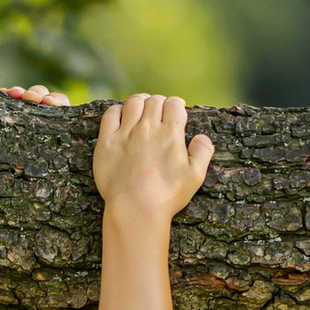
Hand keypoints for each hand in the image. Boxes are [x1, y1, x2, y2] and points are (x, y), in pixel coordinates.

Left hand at [92, 90, 212, 230]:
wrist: (135, 209)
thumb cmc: (166, 196)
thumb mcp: (195, 177)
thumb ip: (202, 153)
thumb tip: (202, 137)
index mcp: (170, 133)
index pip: (174, 104)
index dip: (176, 105)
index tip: (176, 110)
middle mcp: (148, 128)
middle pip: (154, 101)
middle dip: (159, 103)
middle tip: (159, 111)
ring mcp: (126, 133)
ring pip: (133, 103)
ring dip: (140, 102)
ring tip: (141, 109)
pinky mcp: (107, 142)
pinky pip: (110, 115)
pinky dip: (117, 111)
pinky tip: (121, 116)